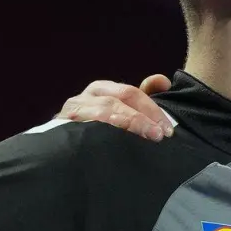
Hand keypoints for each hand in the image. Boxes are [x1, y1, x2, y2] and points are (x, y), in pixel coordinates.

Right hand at [57, 75, 174, 140]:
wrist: (62, 149)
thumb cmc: (95, 128)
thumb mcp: (119, 110)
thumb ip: (142, 97)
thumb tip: (163, 81)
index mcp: (101, 89)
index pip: (131, 92)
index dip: (153, 109)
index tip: (168, 129)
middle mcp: (86, 98)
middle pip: (118, 99)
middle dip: (143, 117)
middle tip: (160, 135)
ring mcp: (73, 112)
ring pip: (105, 110)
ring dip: (130, 122)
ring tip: (148, 136)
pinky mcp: (64, 129)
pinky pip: (86, 129)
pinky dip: (104, 134)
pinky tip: (116, 142)